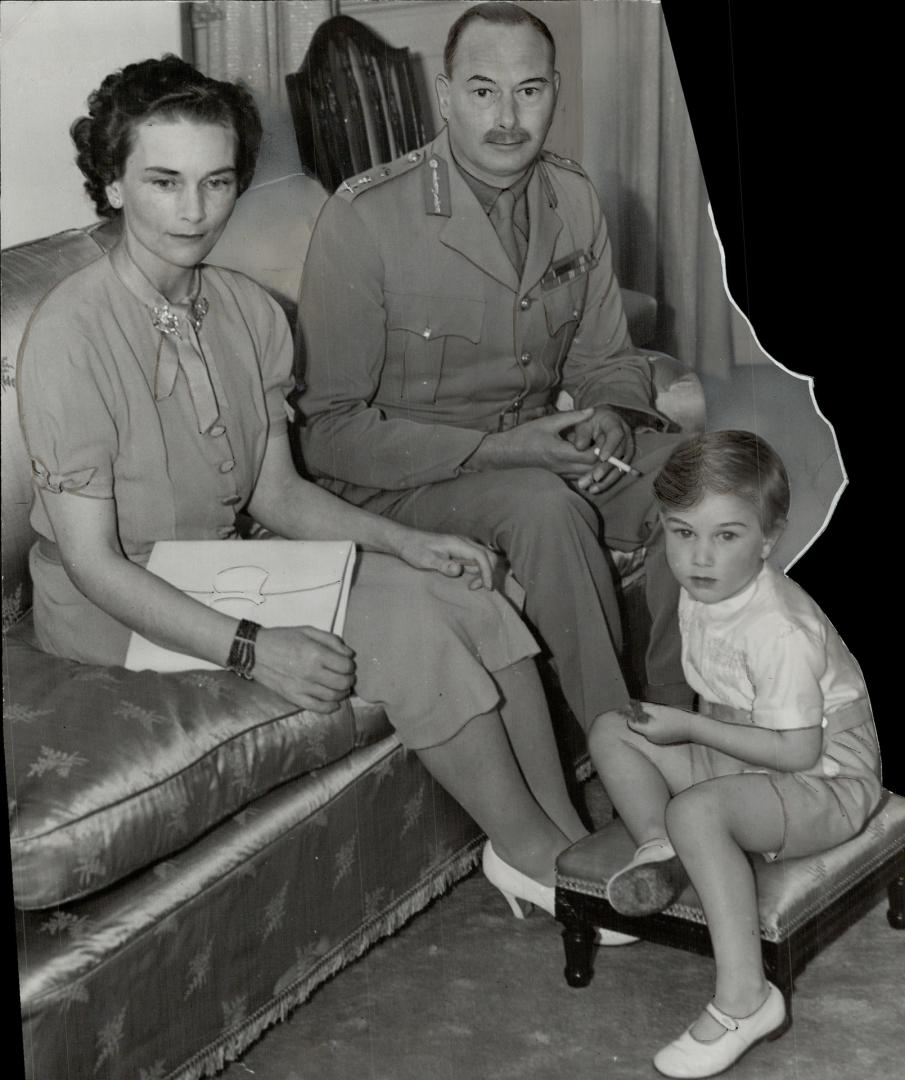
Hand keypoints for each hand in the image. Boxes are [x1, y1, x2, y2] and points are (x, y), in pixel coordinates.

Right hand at [253, 626, 355, 712]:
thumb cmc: (282, 638)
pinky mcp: (293, 697)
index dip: (350, 665)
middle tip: (347, 676)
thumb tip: (350, 654)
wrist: (255, 651)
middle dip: (349, 679)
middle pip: (342, 683)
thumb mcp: (308, 631)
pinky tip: (334, 703)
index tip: (347, 664)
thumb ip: (332, 640)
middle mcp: (310, 672)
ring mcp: (302, 687)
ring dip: (342, 693)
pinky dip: (330, 707)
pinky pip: (317, 708)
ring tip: (341, 687)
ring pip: (333, 696)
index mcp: (316, 653)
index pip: (346, 666)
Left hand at [395, 527, 499, 589]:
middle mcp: (464, 542)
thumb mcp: (426, 560)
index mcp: (458, 543)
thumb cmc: (414, 549)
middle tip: (474, 587)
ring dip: (483, 572)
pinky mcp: (459, 550)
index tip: (487, 587)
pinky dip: (477, 570)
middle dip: (488, 572)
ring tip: (471, 586)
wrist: (405, 540)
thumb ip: (443, 565)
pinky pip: (476, 559)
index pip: (482, 556)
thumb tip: (459, 569)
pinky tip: (467, 579)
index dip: (487, 572)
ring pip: (483, 558)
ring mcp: (463, 546)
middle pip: (488, 555)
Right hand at [470, 408, 599, 474]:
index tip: (607, 437)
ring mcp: (561, 473)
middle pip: (592, 469)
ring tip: (602, 452)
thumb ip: (573, 417)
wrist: (508, 451)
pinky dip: (587, 470)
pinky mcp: (558, 475)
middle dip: (603, 459)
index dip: (603, 449)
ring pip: (587, 475)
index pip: (591, 457)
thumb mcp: (549, 421)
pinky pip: (578, 477)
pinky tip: (590, 460)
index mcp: (561, 452)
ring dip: (596, 466)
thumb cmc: (527, 434)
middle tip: (609, 445)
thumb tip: (592, 411)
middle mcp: (563, 466)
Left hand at [565, 407, 634, 494]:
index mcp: (614, 423)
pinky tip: (594, 489)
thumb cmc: (588, 421)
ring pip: (620, 466)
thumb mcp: (583, 423)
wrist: (599, 423)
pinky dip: (606, 482)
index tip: (601, 458)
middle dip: (606, 467)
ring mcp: (626, 449)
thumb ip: (581, 433)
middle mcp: (625, 436)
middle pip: (619, 453)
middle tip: (594, 478)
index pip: (616, 434)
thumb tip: (579, 447)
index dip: (610, 446)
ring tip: (592, 488)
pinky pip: (617, 473)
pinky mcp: (623, 460)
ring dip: (607, 479)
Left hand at [625, 702, 694, 744]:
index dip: (631, 714)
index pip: (631, 723)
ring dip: (646, 720)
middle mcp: (649, 739)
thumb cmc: (675, 717)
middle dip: (639, 716)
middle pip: (638, 726)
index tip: (634, 706)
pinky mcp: (660, 741)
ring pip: (644, 728)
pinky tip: (661, 720)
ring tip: (657, 713)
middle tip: (647, 708)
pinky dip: (653, 725)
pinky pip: (651, 731)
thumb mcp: (657, 709)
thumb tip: (630, 706)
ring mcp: (655, 741)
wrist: (692, 728)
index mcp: (648, 732)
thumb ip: (642, 708)